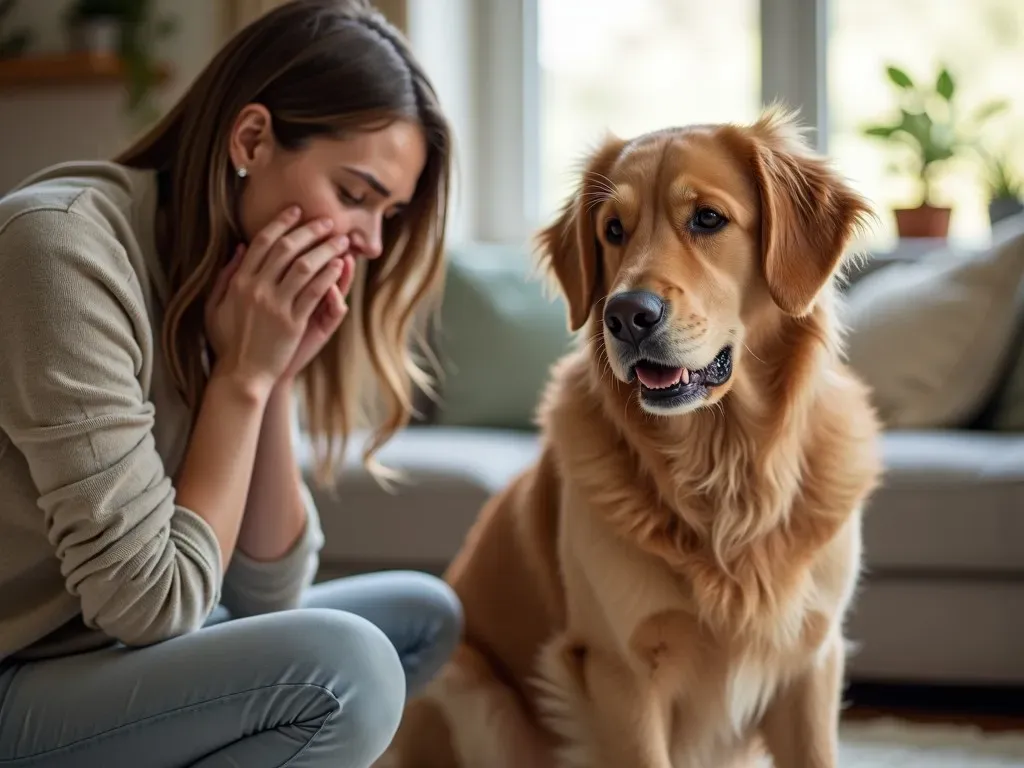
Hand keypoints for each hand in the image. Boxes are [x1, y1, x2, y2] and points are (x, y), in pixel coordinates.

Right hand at [204, 206, 348, 395]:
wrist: (241, 375)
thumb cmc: (227, 342)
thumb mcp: (215, 306)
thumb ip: (225, 276)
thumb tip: (240, 247)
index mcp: (238, 282)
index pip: (262, 242)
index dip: (281, 223)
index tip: (296, 211)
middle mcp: (257, 289)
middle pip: (287, 249)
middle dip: (309, 231)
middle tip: (327, 221)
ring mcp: (276, 305)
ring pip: (305, 267)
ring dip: (325, 249)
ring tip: (340, 240)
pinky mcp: (293, 322)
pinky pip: (315, 292)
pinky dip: (329, 275)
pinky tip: (339, 265)